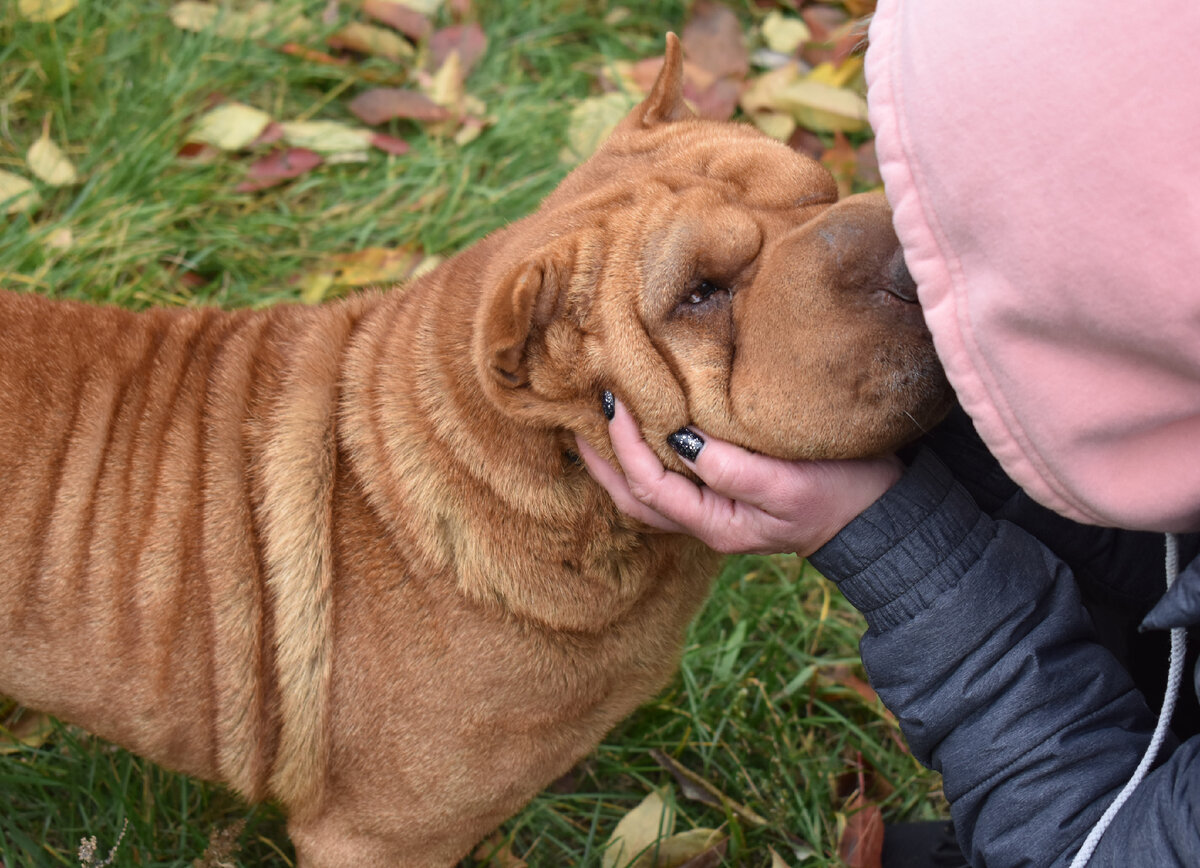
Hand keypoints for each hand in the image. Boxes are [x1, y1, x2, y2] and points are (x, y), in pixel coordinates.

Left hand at [575, 395, 902, 555]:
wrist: (877, 514)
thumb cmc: (838, 494)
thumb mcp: (785, 482)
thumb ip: (729, 467)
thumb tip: (676, 438)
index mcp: (714, 523)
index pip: (648, 485)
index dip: (624, 445)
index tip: (612, 402)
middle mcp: (705, 522)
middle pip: (634, 497)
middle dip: (603, 460)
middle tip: (580, 416)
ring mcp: (714, 512)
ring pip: (648, 493)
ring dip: (619, 461)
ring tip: (598, 425)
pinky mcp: (726, 496)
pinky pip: (671, 482)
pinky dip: (647, 459)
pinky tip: (644, 434)